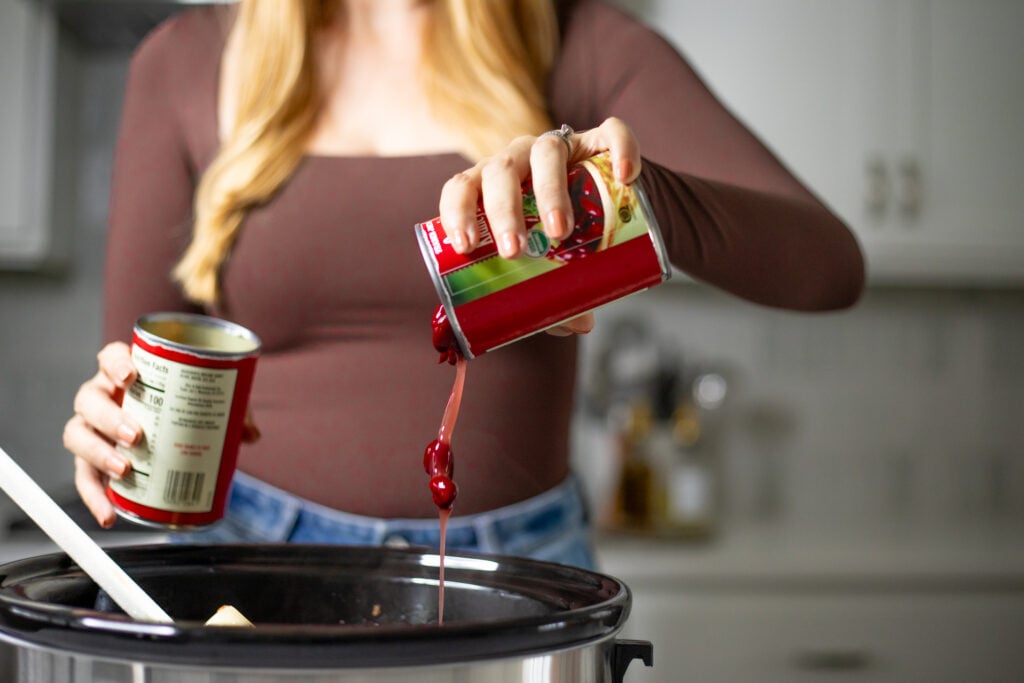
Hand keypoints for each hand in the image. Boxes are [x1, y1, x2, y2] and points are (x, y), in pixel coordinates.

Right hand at [63, 342, 259, 526]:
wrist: (170, 423)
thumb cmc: (184, 404)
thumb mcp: (208, 400)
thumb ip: (230, 410)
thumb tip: (250, 434)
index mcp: (126, 373)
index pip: (110, 357)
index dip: (116, 364)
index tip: (131, 377)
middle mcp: (103, 396)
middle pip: (90, 400)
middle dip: (109, 418)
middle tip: (136, 436)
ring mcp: (94, 427)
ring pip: (78, 435)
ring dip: (97, 454)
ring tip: (124, 470)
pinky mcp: (92, 458)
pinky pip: (85, 477)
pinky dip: (95, 497)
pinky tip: (109, 514)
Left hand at [438, 117, 639, 337]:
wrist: (616, 203)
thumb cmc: (569, 238)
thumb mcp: (555, 267)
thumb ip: (557, 296)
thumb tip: (576, 324)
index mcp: (492, 187)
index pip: (461, 187)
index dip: (457, 213)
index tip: (466, 247)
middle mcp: (520, 160)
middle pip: (501, 172)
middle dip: (504, 212)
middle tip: (515, 251)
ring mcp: (561, 146)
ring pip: (547, 151)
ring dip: (550, 191)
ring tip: (560, 232)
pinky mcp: (601, 140)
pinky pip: (610, 134)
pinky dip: (619, 150)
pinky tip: (624, 177)